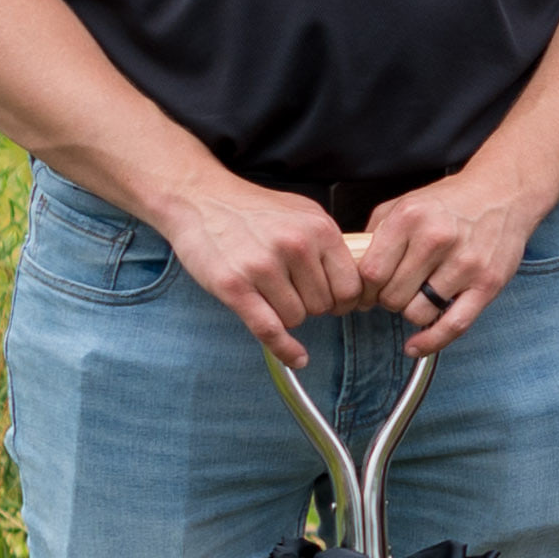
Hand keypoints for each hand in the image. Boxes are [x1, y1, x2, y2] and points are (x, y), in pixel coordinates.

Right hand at [155, 172, 373, 365]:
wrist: (201, 200)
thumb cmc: (254, 209)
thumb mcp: (303, 213)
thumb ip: (330, 244)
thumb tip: (357, 278)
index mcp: (319, 229)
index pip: (351, 287)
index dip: (344, 301)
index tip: (334, 302)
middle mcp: (296, 247)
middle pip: (324, 306)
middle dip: (312, 305)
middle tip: (292, 290)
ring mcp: (263, 267)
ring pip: (297, 318)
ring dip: (287, 315)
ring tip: (270, 291)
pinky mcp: (234, 286)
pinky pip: (269, 330)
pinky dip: (285, 350)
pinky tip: (297, 358)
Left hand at [355, 166, 554, 357]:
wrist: (502, 194)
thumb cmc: (449, 203)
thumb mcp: (405, 204)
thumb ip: (375, 234)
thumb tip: (350, 271)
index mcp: (410, 218)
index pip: (371, 273)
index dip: (364, 290)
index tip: (367, 293)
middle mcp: (437, 239)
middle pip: (392, 297)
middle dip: (388, 300)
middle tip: (397, 290)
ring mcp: (465, 263)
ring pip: (417, 313)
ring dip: (412, 312)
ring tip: (420, 296)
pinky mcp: (487, 283)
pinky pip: (453, 325)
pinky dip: (430, 342)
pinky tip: (416, 345)